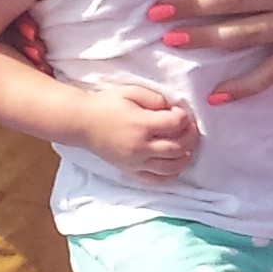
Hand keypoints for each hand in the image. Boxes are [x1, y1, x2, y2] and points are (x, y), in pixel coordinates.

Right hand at [85, 80, 201, 178]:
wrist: (82, 123)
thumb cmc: (106, 104)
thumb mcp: (130, 92)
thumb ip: (154, 98)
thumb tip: (172, 109)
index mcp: (142, 124)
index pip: (176, 124)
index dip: (184, 117)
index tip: (180, 112)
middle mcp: (141, 147)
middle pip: (179, 147)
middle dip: (190, 137)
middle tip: (189, 128)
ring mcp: (136, 162)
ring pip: (171, 167)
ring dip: (185, 157)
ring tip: (187, 147)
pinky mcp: (131, 170)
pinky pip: (156, 180)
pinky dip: (171, 175)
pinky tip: (175, 165)